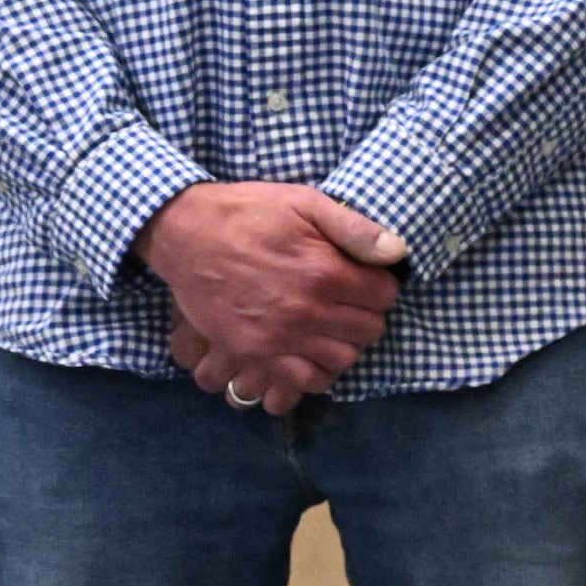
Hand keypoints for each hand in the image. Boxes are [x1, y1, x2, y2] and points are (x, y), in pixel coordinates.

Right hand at [137, 184, 407, 415]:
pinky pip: (299, 381)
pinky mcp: (249, 353)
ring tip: (334, 327)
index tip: (369, 280)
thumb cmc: (251, 213)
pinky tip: (311, 353)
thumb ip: (356, 229)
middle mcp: (305, 312)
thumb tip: (398, 251)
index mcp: (325, 273)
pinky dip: (313, 373)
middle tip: (352, 303)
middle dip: (367, 315)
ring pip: (340, 361)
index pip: (384, 296)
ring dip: (345, 345)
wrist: (187, 234)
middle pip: (367, 330)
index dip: (382, 286)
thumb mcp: (308, 204)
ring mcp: (276, 338)